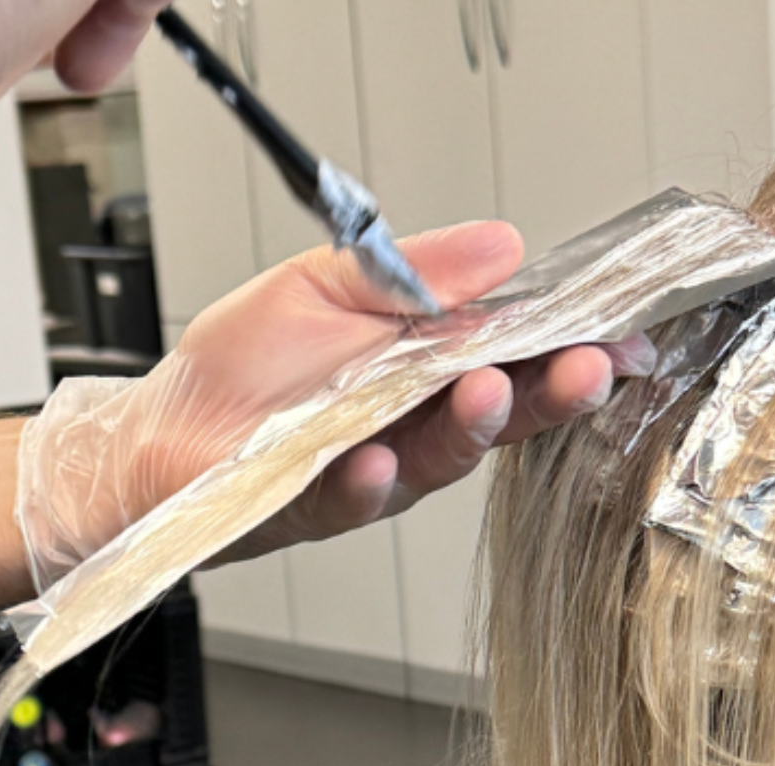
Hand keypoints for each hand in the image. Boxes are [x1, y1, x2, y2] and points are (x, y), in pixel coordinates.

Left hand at [14, 222, 654, 590]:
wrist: (157, 432)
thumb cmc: (242, 365)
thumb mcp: (326, 284)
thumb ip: (415, 270)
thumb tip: (503, 245)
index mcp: (426, 371)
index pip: (516, 358)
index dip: (569, 351)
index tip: (617, 337)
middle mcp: (413, 427)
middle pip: (498, 416)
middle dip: (547, 394)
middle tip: (587, 369)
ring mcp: (373, 475)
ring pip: (436, 460)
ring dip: (467, 429)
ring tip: (488, 393)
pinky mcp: (317, 510)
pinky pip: (351, 501)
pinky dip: (365, 480)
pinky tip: (373, 458)